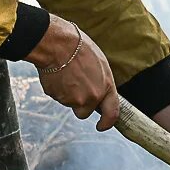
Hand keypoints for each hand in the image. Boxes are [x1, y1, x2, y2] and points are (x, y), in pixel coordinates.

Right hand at [29, 15, 118, 129]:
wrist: (57, 44)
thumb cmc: (79, 47)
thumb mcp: (100, 64)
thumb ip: (102, 82)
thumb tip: (100, 91)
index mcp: (105, 87)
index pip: (111, 114)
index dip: (107, 123)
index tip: (102, 126)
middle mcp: (91, 97)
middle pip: (85, 112)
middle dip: (81, 104)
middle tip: (76, 85)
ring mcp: (72, 99)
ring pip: (70, 103)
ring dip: (68, 94)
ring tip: (67, 73)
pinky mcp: (57, 97)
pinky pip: (58, 96)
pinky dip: (58, 89)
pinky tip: (58, 74)